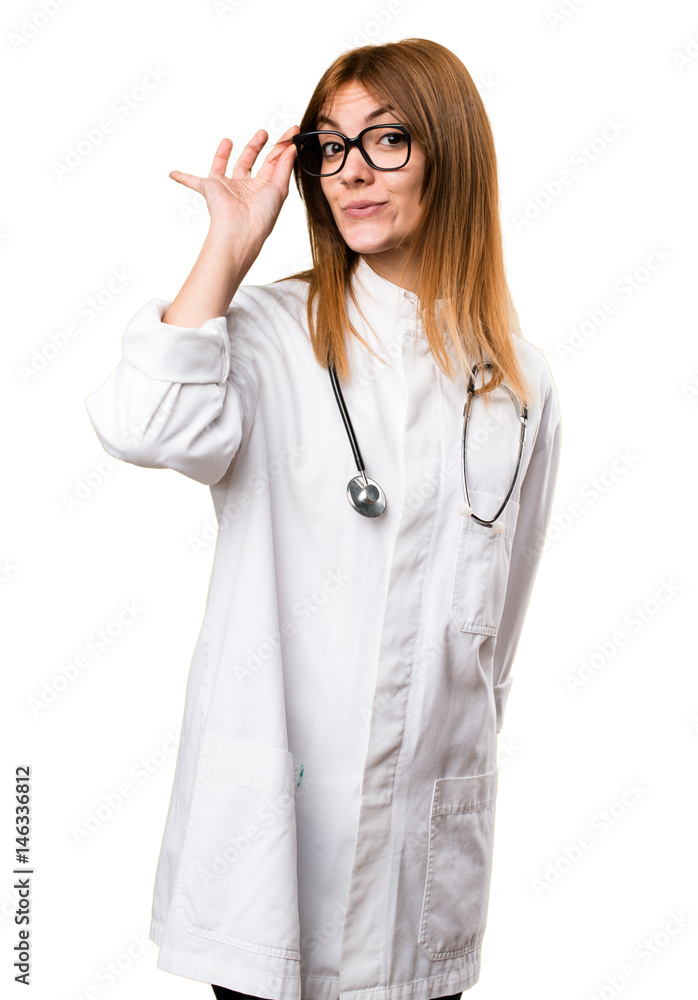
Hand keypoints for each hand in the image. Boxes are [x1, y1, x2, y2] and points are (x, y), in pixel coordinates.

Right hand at [169, 126, 299, 243]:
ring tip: (229, 140)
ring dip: (225, 153)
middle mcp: (245, 188)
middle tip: (264, 132)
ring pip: (225, 166)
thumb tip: (292, 147)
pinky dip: (183, 178)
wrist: (240, 231)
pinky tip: (174, 173)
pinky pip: (193, 181)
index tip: (291, 132)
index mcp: (263, 189)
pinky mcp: (210, 188)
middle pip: (250, 162)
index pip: (272, 163)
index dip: (281, 148)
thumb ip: (284, 165)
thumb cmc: (262, 216)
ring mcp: (227, 188)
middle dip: (257, 146)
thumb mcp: (279, 188)